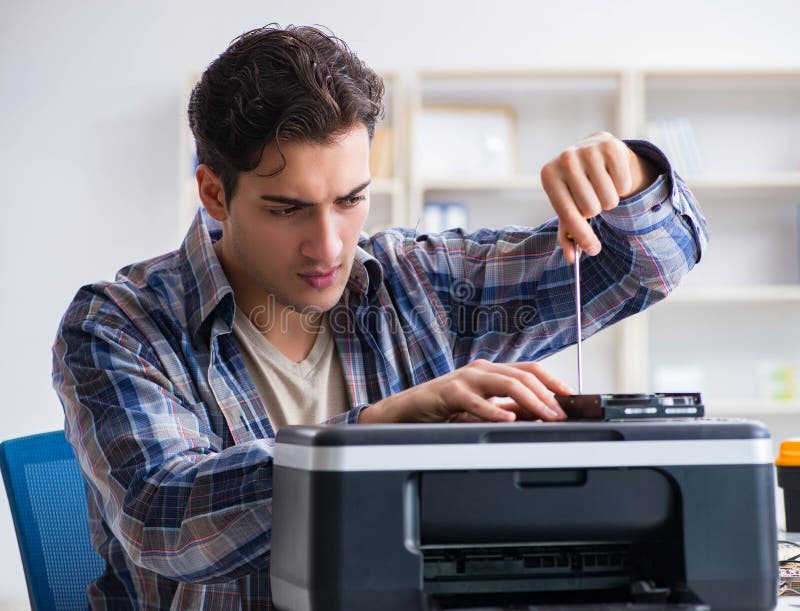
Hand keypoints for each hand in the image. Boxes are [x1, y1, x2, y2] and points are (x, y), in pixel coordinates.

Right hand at [357, 359, 571, 423]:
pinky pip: (476, 401)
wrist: (406, 411)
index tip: (572, 396)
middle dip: (547, 394)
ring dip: (531, 401)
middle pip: (522, 375)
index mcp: (490, 371)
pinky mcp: (450, 392)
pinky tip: (508, 420)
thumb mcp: (479, 408)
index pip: (529, 369)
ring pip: (506, 382)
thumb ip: (504, 409)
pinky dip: (494, 411)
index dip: (553, 380)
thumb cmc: (441, 409)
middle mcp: (481, 369)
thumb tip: (537, 417)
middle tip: (562, 413)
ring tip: (546, 416)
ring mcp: (466, 378)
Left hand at [540, 132, 657, 262]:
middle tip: (592, 198)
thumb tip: (572, 258)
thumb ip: (568, 235)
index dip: (582, 236)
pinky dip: (622, 187)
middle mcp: (565, 159)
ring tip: (601, 187)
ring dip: (609, 200)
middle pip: (591, 209)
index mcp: (549, 175)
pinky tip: (612, 176)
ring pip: (609, 199)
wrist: (593, 151)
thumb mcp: (568, 208)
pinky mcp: (611, 145)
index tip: (593, 250)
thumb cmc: (577, 187)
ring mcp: (588, 150)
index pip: (568, 214)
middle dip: (596, 210)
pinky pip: (624, 185)